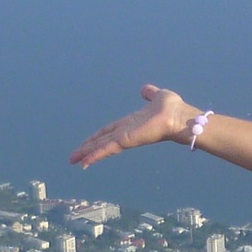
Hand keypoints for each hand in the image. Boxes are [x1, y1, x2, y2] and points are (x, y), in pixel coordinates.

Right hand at [70, 85, 194, 166]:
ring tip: (74, 161)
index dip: (96, 137)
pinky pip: (107, 149)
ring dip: (87, 153)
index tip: (86, 144)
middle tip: (73, 158)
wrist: (179, 116)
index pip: (108, 131)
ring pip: (101, 147)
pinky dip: (95, 155)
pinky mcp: (126, 141)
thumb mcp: (157, 97)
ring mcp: (125, 138)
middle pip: (101, 141)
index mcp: (130, 123)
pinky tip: (84, 162)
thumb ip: (149, 94)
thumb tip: (145, 89)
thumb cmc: (172, 108)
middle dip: (87, 149)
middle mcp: (125, 132)